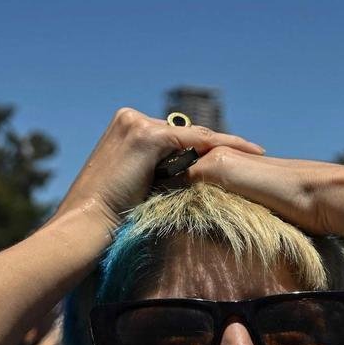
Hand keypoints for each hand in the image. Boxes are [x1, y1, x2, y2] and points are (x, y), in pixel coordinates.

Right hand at [53, 108, 264, 235]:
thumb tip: (186, 186)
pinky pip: (195, 140)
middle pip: (186, 133)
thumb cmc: (108, 219)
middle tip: (251, 156)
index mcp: (125, 129)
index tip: (230, 158)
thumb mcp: (136, 189)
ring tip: (256, 154)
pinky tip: (246, 153)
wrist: (87, 225)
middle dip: (217, 146)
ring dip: (227, 145)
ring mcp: (137, 125)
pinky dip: (222, 147)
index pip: (174, 137)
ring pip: (194, 134)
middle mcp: (130, 120)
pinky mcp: (146, 136)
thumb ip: (156, 176)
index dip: (203, 149)